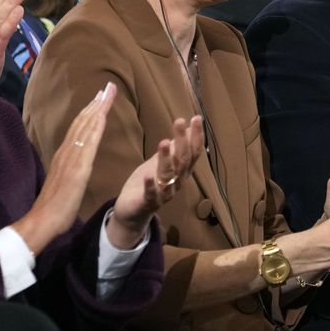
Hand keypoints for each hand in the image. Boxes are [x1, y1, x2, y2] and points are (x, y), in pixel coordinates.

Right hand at [12, 83, 114, 254]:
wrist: (43, 220)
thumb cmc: (53, 208)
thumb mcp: (65, 183)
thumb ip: (70, 170)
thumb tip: (76, 165)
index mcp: (64, 155)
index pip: (79, 128)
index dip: (90, 111)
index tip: (99, 98)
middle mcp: (66, 151)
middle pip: (83, 121)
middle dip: (96, 103)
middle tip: (108, 87)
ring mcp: (71, 157)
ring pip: (86, 126)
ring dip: (97, 107)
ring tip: (107, 92)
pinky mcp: (77, 167)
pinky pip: (88, 141)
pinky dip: (95, 125)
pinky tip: (102, 115)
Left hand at [107, 115, 203, 248]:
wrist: (132, 212)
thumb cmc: (149, 183)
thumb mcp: (161, 162)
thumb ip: (174, 148)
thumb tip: (187, 127)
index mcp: (181, 172)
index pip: (192, 152)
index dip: (196, 136)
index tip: (197, 118)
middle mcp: (177, 182)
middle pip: (182, 161)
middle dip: (182, 141)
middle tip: (179, 122)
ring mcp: (164, 193)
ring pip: (168, 175)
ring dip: (166, 159)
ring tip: (163, 142)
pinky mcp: (148, 203)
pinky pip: (151, 194)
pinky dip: (150, 185)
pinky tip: (148, 174)